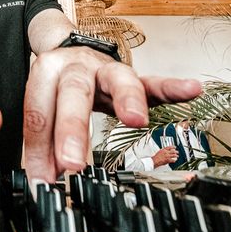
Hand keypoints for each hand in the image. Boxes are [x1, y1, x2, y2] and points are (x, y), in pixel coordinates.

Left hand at [23, 46, 201, 182]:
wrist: (71, 50)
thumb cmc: (56, 85)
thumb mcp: (43, 107)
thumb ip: (43, 143)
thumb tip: (42, 181)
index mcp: (46, 72)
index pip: (40, 112)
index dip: (39, 149)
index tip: (42, 179)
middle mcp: (76, 66)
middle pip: (73, 94)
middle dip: (72, 129)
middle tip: (71, 164)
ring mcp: (106, 70)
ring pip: (116, 79)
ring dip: (126, 99)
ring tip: (136, 119)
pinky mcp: (133, 77)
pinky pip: (154, 82)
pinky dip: (172, 88)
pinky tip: (191, 90)